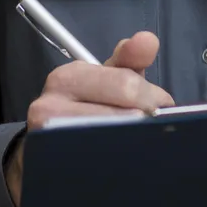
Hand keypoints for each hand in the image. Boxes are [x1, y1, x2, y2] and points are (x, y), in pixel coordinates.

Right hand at [4, 31, 173, 205]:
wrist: (47, 150)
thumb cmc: (86, 108)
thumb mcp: (106, 79)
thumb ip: (130, 58)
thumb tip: (148, 39)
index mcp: (67, 77)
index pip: (125, 84)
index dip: (152, 98)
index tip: (159, 107)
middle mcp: (50, 106)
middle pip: (123, 114)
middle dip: (146, 120)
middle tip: (150, 127)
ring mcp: (49, 139)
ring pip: (113, 140)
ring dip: (134, 142)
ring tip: (136, 142)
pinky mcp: (53, 167)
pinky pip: (99, 165)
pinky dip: (117, 162)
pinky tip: (121, 160)